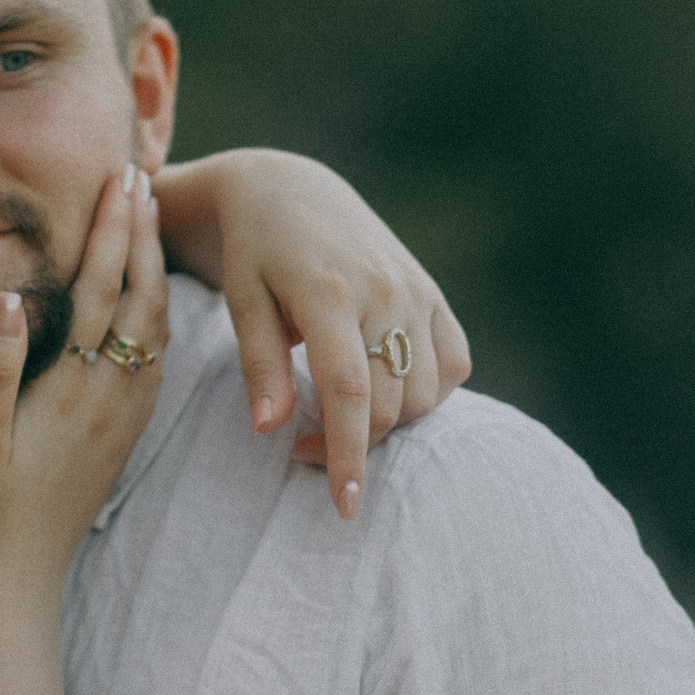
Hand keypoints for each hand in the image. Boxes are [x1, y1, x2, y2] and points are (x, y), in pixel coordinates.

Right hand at [0, 168, 165, 585]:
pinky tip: (153, 297)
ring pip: (155, 326)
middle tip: (143, 176)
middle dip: (142, 233)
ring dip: (154, 267)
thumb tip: (8, 297)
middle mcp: (109, 397)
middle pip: (139, 297)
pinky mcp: (124, 433)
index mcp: (71, 388)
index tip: (118, 180)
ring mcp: (123, 416)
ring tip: (151, 220)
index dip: (110, 231)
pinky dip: (157, 312)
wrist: (17, 577)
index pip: (100, 290)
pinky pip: (155, 358)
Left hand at [153, 149, 470, 518]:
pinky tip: (387, 391)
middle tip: (300, 450)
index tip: (345, 505)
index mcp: (330, 291)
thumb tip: (271, 430)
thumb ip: (259, 364)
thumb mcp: (240, 299)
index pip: (349, 392)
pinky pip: (454, 364)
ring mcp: (416, 290)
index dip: (348, 454)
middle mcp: (385, 290)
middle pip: (389, 402)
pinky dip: (428, 392)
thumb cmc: (251, 250)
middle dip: (352, 445)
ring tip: (338, 419)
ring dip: (389, 423)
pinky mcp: (433, 292)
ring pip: (424, 392)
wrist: (287, 189)